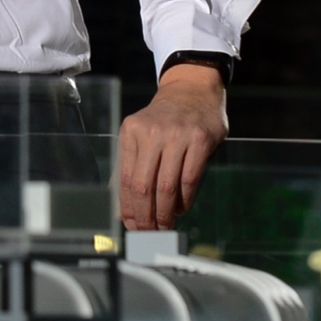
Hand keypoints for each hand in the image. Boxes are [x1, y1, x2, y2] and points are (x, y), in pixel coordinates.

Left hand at [118, 63, 227, 230]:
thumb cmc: (165, 118)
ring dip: (166, 213)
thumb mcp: (141, 132)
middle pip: (144, 185)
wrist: (192, 87)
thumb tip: (121, 207)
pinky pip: (190, 179)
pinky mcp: (200, 139)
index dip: (128, 208)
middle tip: (149, 232)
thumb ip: (132, 164)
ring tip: (165, 225)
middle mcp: (151, 132)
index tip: (131, 226)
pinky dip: (185, 200)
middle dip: (145, 215)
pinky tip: (181, 208)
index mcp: (131, 131)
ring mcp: (177, 135)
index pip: (126, 179)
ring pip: (167, 186)